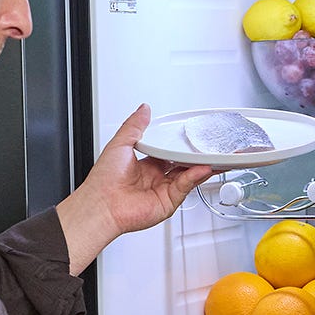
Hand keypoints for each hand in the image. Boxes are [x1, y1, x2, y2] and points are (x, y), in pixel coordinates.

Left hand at [54, 104, 216, 273]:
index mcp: (145, 164)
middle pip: (182, 165)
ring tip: (212, 155)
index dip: (182, 146)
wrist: (102, 204)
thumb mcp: (120, 143)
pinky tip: (201, 168)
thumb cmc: (104, 179)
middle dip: (196, 157)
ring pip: (188, 176)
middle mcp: (155, 178)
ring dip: (201, 166)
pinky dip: (194, 177)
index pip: (170, 152)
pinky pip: (185, 187)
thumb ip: (135, 126)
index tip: (193, 137)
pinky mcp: (168, 203)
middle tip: (208, 146)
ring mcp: (162, 191)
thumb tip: (143, 109)